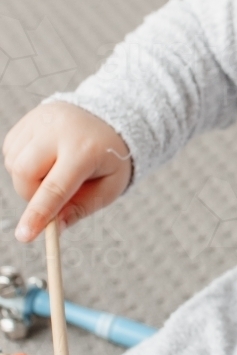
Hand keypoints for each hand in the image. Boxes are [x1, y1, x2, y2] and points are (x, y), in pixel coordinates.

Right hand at [3, 102, 132, 241]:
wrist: (109, 118)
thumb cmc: (109, 158)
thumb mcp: (108, 186)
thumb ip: (81, 208)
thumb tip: (55, 229)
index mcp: (85, 149)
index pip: (55, 187)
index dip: (38, 214)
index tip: (24, 236)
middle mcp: (59, 130)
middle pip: (24, 173)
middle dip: (31, 195)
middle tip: (53, 195)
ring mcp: (41, 120)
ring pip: (14, 163)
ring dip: (27, 179)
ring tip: (55, 171)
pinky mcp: (29, 118)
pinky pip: (10, 150)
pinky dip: (22, 163)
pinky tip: (45, 158)